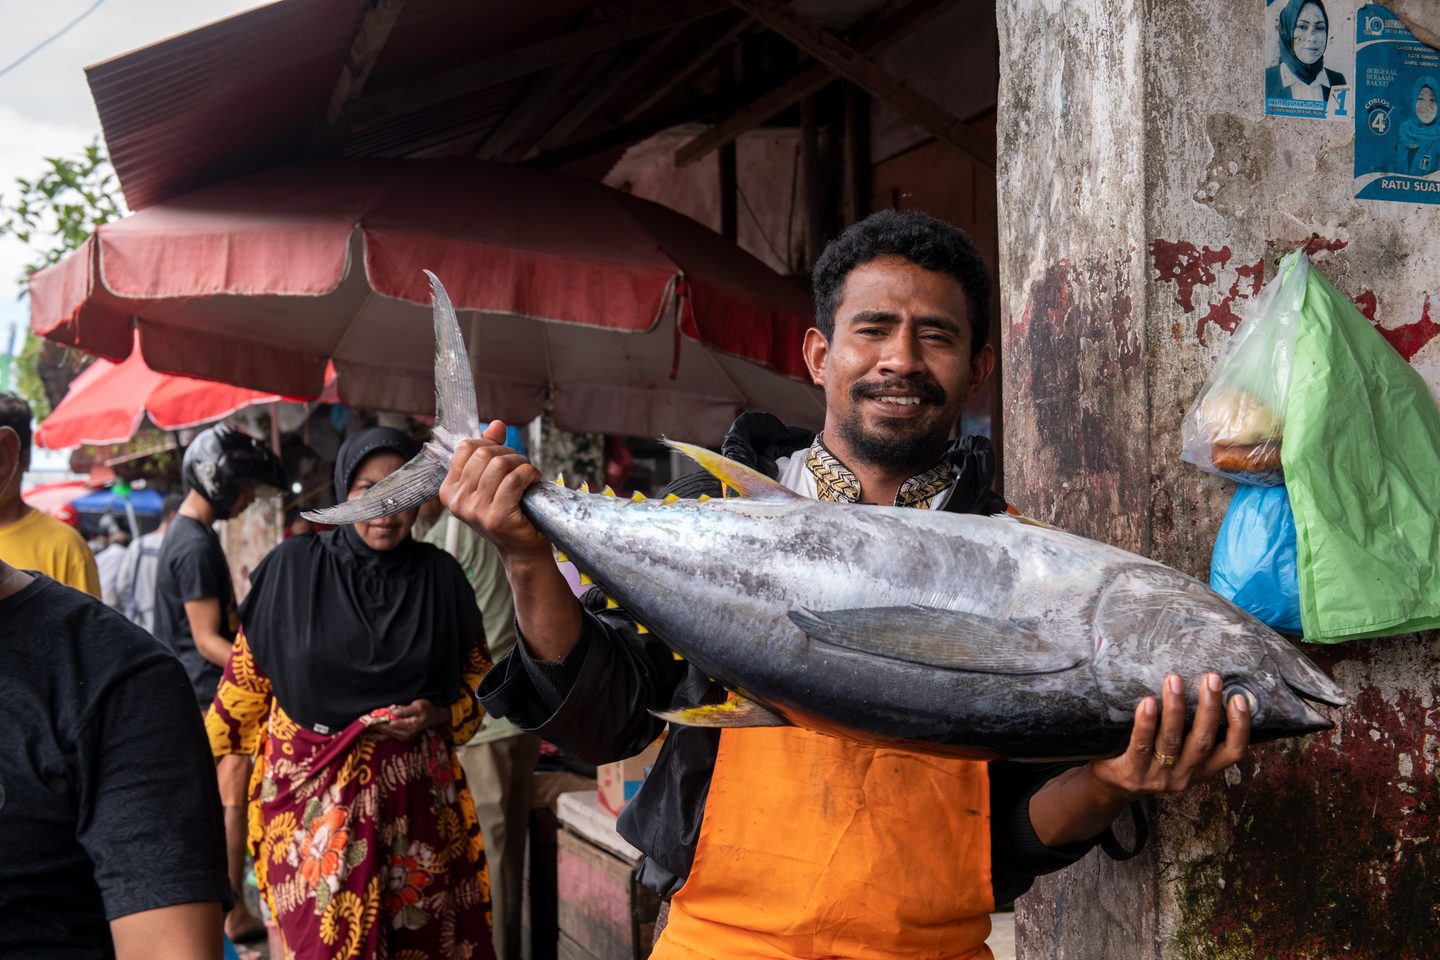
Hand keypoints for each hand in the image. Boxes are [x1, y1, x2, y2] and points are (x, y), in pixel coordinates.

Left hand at [367, 698, 445, 740]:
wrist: (433, 717)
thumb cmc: (427, 709)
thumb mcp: (418, 706)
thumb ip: (405, 710)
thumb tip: (392, 713)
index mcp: (408, 726)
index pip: (388, 723)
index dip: (378, 720)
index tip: (368, 717)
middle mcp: (403, 734)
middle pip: (384, 730)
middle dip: (373, 726)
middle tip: (361, 722)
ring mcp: (401, 736)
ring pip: (383, 735)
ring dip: (373, 732)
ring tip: (361, 730)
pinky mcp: (399, 736)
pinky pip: (385, 737)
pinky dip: (377, 736)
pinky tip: (368, 735)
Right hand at [441, 420, 548, 562]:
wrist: (520, 548)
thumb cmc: (507, 511)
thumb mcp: (491, 480)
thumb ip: (490, 450)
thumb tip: (497, 425)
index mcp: (448, 490)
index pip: (465, 448)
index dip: (489, 445)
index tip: (503, 456)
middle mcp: (457, 501)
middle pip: (484, 454)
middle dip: (509, 453)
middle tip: (520, 465)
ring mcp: (474, 510)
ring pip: (500, 464)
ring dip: (521, 463)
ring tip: (527, 474)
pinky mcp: (496, 517)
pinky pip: (514, 479)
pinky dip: (529, 474)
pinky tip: (533, 481)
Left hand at [1087, 672, 1251, 801]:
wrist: (1112, 786)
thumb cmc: (1150, 757)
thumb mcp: (1178, 752)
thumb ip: (1191, 730)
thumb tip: (1207, 686)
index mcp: (1201, 769)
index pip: (1232, 752)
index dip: (1240, 727)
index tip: (1239, 698)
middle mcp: (1184, 775)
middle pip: (1202, 741)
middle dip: (1209, 708)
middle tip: (1211, 678)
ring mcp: (1158, 776)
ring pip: (1172, 740)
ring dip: (1175, 708)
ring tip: (1174, 680)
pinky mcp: (1133, 773)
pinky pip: (1141, 745)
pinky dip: (1146, 723)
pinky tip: (1148, 702)